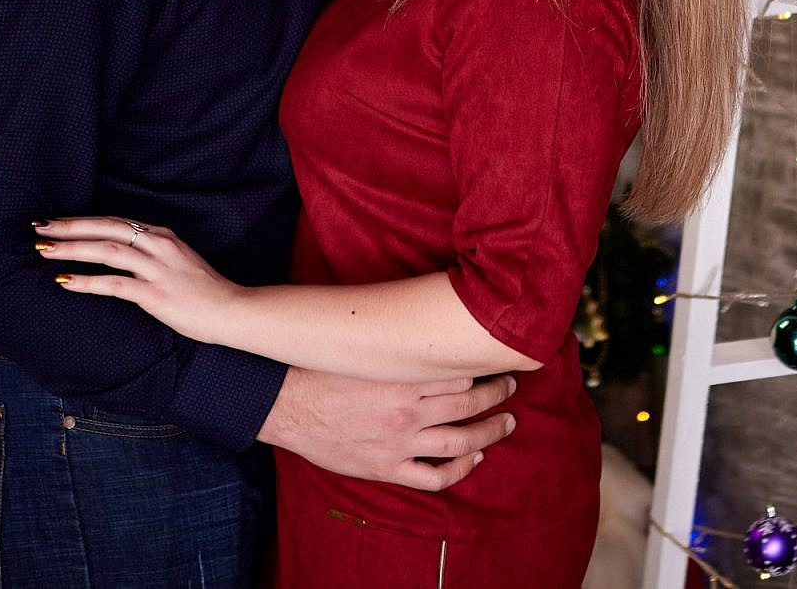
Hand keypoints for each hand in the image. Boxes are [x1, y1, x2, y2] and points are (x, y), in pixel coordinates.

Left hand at [37, 217, 238, 345]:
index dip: (83, 220)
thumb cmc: (205, 291)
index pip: (115, 221)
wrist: (231, 310)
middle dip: (69, 226)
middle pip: (106, 228)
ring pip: (106, 250)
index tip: (57, 222)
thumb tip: (120, 255)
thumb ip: (152, 254)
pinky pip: (114, 284)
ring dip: (71, 249)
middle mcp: (158, 245)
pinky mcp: (155, 293)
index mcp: (162, 236)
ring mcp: (157, 268)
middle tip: (40, 227)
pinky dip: (87, 281)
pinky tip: (65, 281)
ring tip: (44, 250)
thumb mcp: (178, 262)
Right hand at [258, 366, 519, 491]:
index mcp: (403, 374)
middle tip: (511, 386)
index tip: (492, 359)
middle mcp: (408, 408)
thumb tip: (425, 321)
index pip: (461, 370)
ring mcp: (400, 441)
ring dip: (491, 432)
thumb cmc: (322, 370)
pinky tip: (474, 459)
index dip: (482, 365)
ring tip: (507, 422)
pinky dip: (461, 469)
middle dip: (498, 394)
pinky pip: (435, 476)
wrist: (285, 405)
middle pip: (470, 403)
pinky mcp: (387, 467)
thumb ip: (398, 342)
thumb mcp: (364, 347)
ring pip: (462, 440)